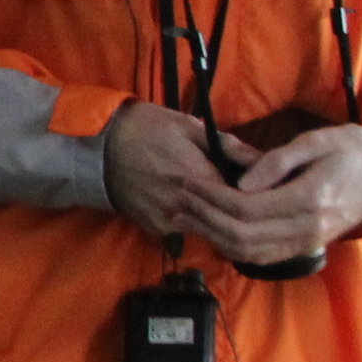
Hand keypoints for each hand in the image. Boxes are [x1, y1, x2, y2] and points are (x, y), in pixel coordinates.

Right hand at [101, 102, 254, 244]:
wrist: (99, 148)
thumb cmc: (146, 129)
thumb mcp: (188, 126)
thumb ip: (228, 145)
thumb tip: (262, 159)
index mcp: (200, 178)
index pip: (244, 197)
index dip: (254, 192)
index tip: (258, 186)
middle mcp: (186, 206)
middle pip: (227, 219)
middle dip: (237, 210)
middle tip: (245, 199)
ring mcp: (169, 222)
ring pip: (207, 230)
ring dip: (215, 219)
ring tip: (217, 202)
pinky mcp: (156, 231)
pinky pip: (184, 235)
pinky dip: (192, 224)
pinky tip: (190, 208)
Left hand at [195, 124, 361, 267]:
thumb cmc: (353, 151)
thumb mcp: (319, 141)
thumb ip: (278, 161)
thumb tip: (242, 182)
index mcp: (309, 199)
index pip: (247, 208)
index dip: (212, 198)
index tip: (189, 181)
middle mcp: (306, 228)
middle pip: (241, 235)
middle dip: (204, 218)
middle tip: (179, 198)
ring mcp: (306, 242)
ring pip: (247, 251)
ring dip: (212, 236)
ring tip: (184, 217)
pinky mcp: (303, 247)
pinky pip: (261, 256)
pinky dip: (231, 247)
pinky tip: (211, 231)